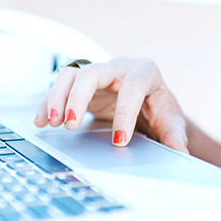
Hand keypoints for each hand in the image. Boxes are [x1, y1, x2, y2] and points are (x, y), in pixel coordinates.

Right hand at [34, 57, 189, 152]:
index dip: (125, 113)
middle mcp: (118, 68)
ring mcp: (97, 74)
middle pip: (92, 73)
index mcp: (145, 72)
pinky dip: (47, 103)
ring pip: (71, 75)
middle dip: (78, 98)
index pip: (132, 88)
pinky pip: (59, 87)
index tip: (119, 140)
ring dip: (56, 97)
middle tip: (69, 125)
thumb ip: (174, 136)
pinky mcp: (81, 85)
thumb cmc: (158, 109)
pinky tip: (40, 121)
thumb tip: (180, 152)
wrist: (147, 103)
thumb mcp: (170, 121)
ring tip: (50, 123)